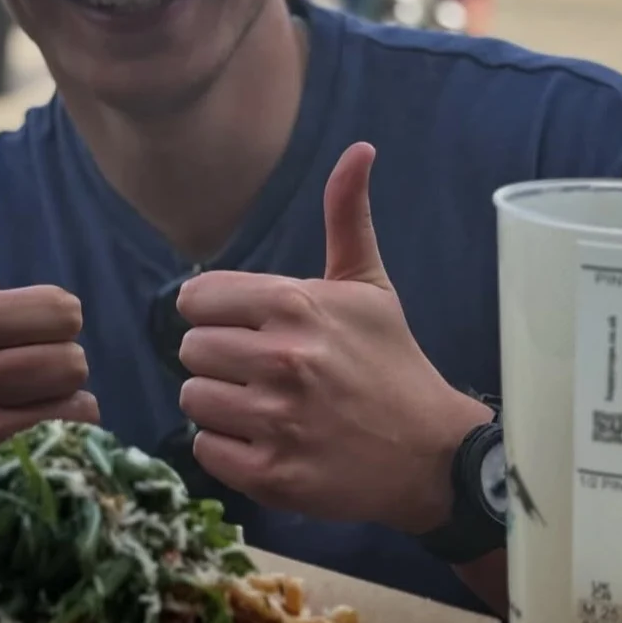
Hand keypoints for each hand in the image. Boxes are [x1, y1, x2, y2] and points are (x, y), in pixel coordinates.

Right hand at [0, 150, 97, 469]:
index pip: (62, 309)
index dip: (57, 320)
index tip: (20, 332)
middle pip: (71, 358)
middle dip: (61, 365)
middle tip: (24, 375)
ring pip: (75, 402)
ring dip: (65, 404)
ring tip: (24, 406)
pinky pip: (70, 443)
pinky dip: (66, 440)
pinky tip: (29, 440)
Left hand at [176, 142, 490, 533]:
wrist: (430, 453)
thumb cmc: (392, 361)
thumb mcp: (370, 285)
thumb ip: (347, 215)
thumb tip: (359, 148)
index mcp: (296, 304)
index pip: (197, 298)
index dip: (215, 312)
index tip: (241, 325)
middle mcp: (282, 359)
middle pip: (190, 349)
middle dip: (218, 358)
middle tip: (256, 368)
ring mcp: (276, 420)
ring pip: (194, 398)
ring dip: (220, 403)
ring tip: (261, 404)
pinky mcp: (272, 474)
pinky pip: (206, 448)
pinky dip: (228, 446)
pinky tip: (265, 439)